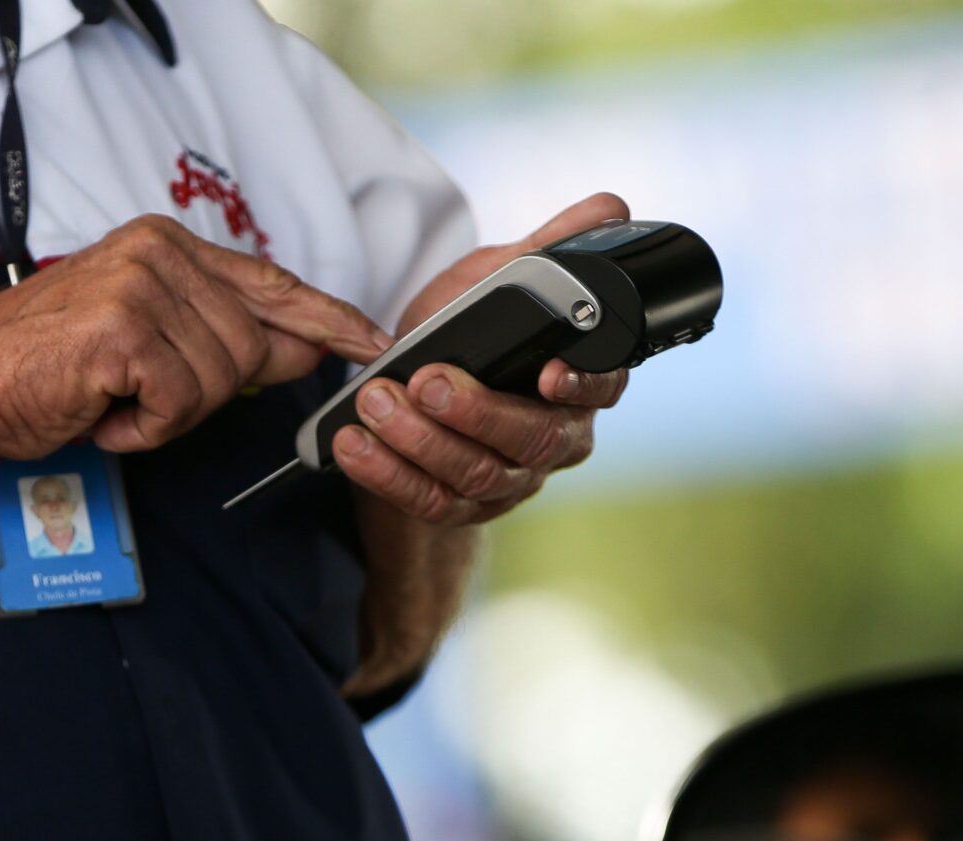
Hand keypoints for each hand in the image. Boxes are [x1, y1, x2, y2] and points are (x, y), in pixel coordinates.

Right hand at [0, 215, 392, 459]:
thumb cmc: (49, 367)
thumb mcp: (146, 340)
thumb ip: (224, 336)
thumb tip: (305, 349)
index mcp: (167, 245)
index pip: (271, 283)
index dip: (327, 319)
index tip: (371, 341)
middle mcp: (159, 253)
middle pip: (250, 349)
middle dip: (205, 393)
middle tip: (138, 395)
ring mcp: (143, 287)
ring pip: (220, 380)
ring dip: (168, 413)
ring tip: (113, 398)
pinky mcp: (127, 332)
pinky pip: (180, 403)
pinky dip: (143, 427)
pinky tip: (103, 411)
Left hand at [336, 193, 633, 527]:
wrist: (418, 405)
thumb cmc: (468, 339)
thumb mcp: (499, 284)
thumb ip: (548, 249)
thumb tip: (608, 209)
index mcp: (577, 384)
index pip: (600, 388)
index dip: (580, 384)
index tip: (548, 373)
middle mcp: (554, 439)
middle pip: (532, 439)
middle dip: (477, 412)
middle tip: (427, 381)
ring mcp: (510, 481)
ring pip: (477, 474)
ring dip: (422, 441)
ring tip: (376, 403)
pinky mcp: (462, 509)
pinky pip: (430, 501)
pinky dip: (388, 475)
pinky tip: (354, 446)